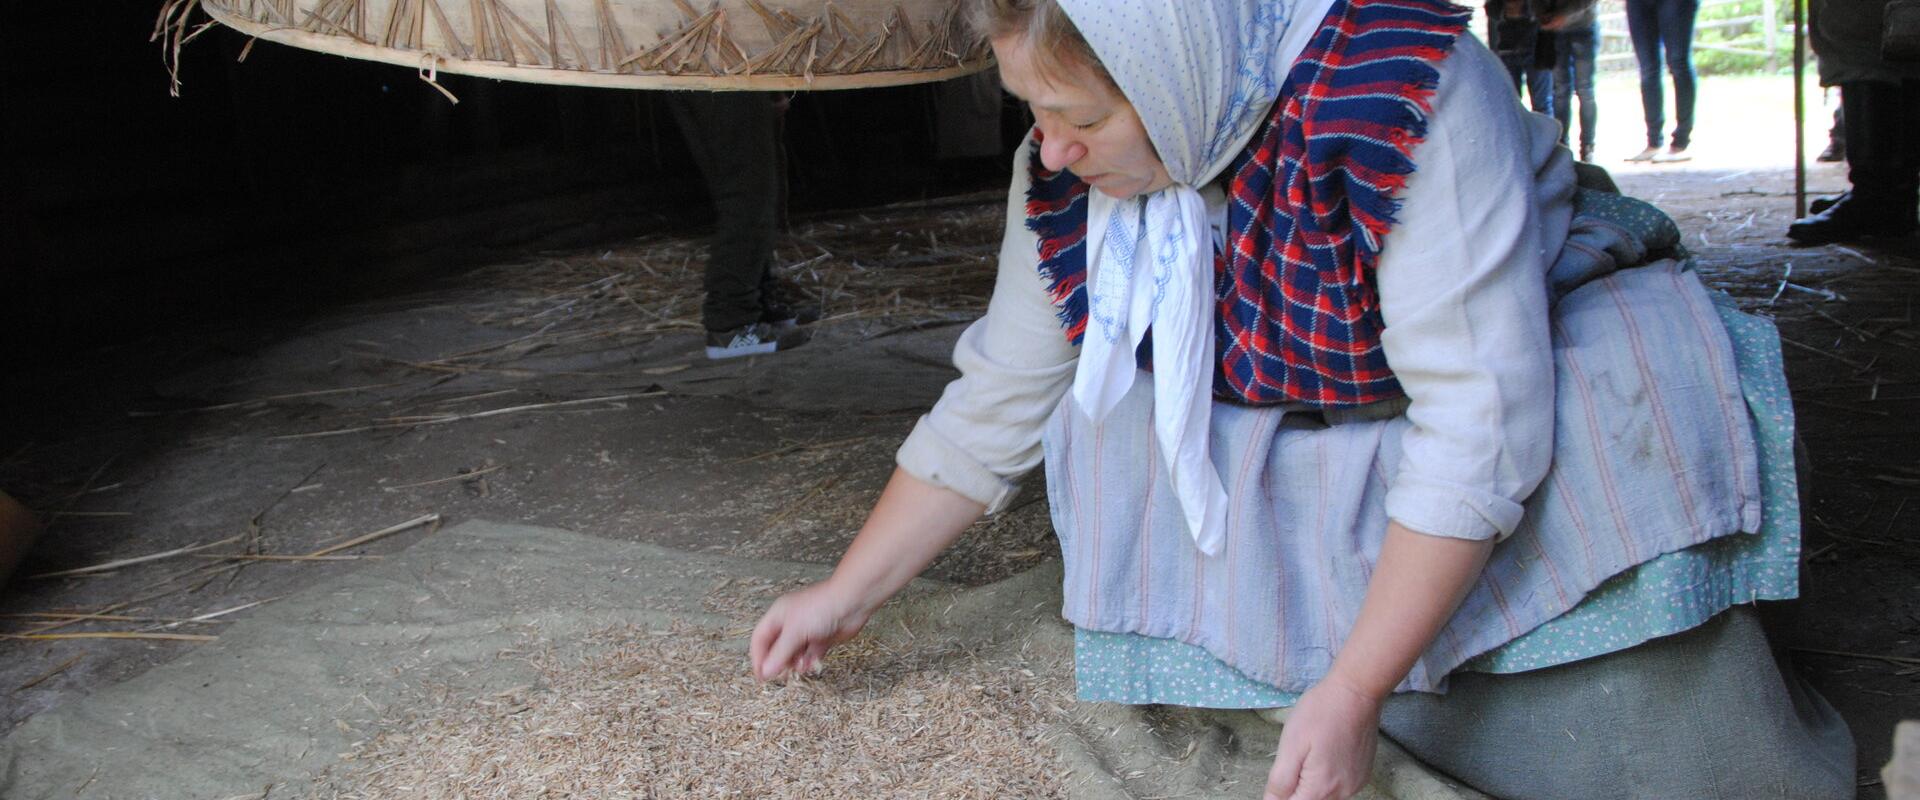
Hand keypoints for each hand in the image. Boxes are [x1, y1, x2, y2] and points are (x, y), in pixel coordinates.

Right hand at [748, 579, 871, 681]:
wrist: (851, 602)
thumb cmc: (820, 608)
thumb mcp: (794, 632)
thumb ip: (779, 654)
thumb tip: (765, 672)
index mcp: (778, 615)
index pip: (760, 638)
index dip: (758, 657)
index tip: (760, 675)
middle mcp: (790, 623)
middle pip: (777, 647)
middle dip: (778, 661)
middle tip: (781, 675)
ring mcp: (807, 630)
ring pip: (794, 653)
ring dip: (795, 663)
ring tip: (801, 667)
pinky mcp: (822, 638)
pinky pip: (811, 654)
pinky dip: (810, 661)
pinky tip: (812, 665)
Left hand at [1265, 678, 1381, 799]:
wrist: (1356, 692)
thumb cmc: (1321, 712)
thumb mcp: (1291, 745)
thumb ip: (1280, 781)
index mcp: (1320, 788)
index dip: (1281, 795)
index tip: (1284, 771)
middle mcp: (1342, 793)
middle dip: (1296, 788)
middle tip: (1297, 756)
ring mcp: (1355, 785)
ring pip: (1324, 796)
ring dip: (1311, 783)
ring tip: (1312, 751)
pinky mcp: (1362, 775)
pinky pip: (1338, 787)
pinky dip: (1326, 778)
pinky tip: (1325, 754)